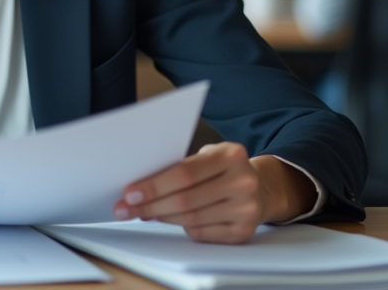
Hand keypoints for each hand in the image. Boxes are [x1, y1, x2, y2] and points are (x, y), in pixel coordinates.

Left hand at [113, 142, 315, 243]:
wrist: (261, 188)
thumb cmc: (223, 170)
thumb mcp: (209, 156)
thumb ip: (182, 166)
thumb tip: (141, 185)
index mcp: (231, 155)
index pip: (185, 173)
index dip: (154, 185)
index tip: (130, 192)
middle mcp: (243, 181)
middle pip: (185, 199)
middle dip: (150, 205)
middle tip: (127, 208)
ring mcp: (246, 209)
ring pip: (190, 218)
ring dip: (161, 217)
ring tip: (143, 212)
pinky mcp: (243, 232)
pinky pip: (200, 233)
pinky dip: (181, 227)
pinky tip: (169, 220)